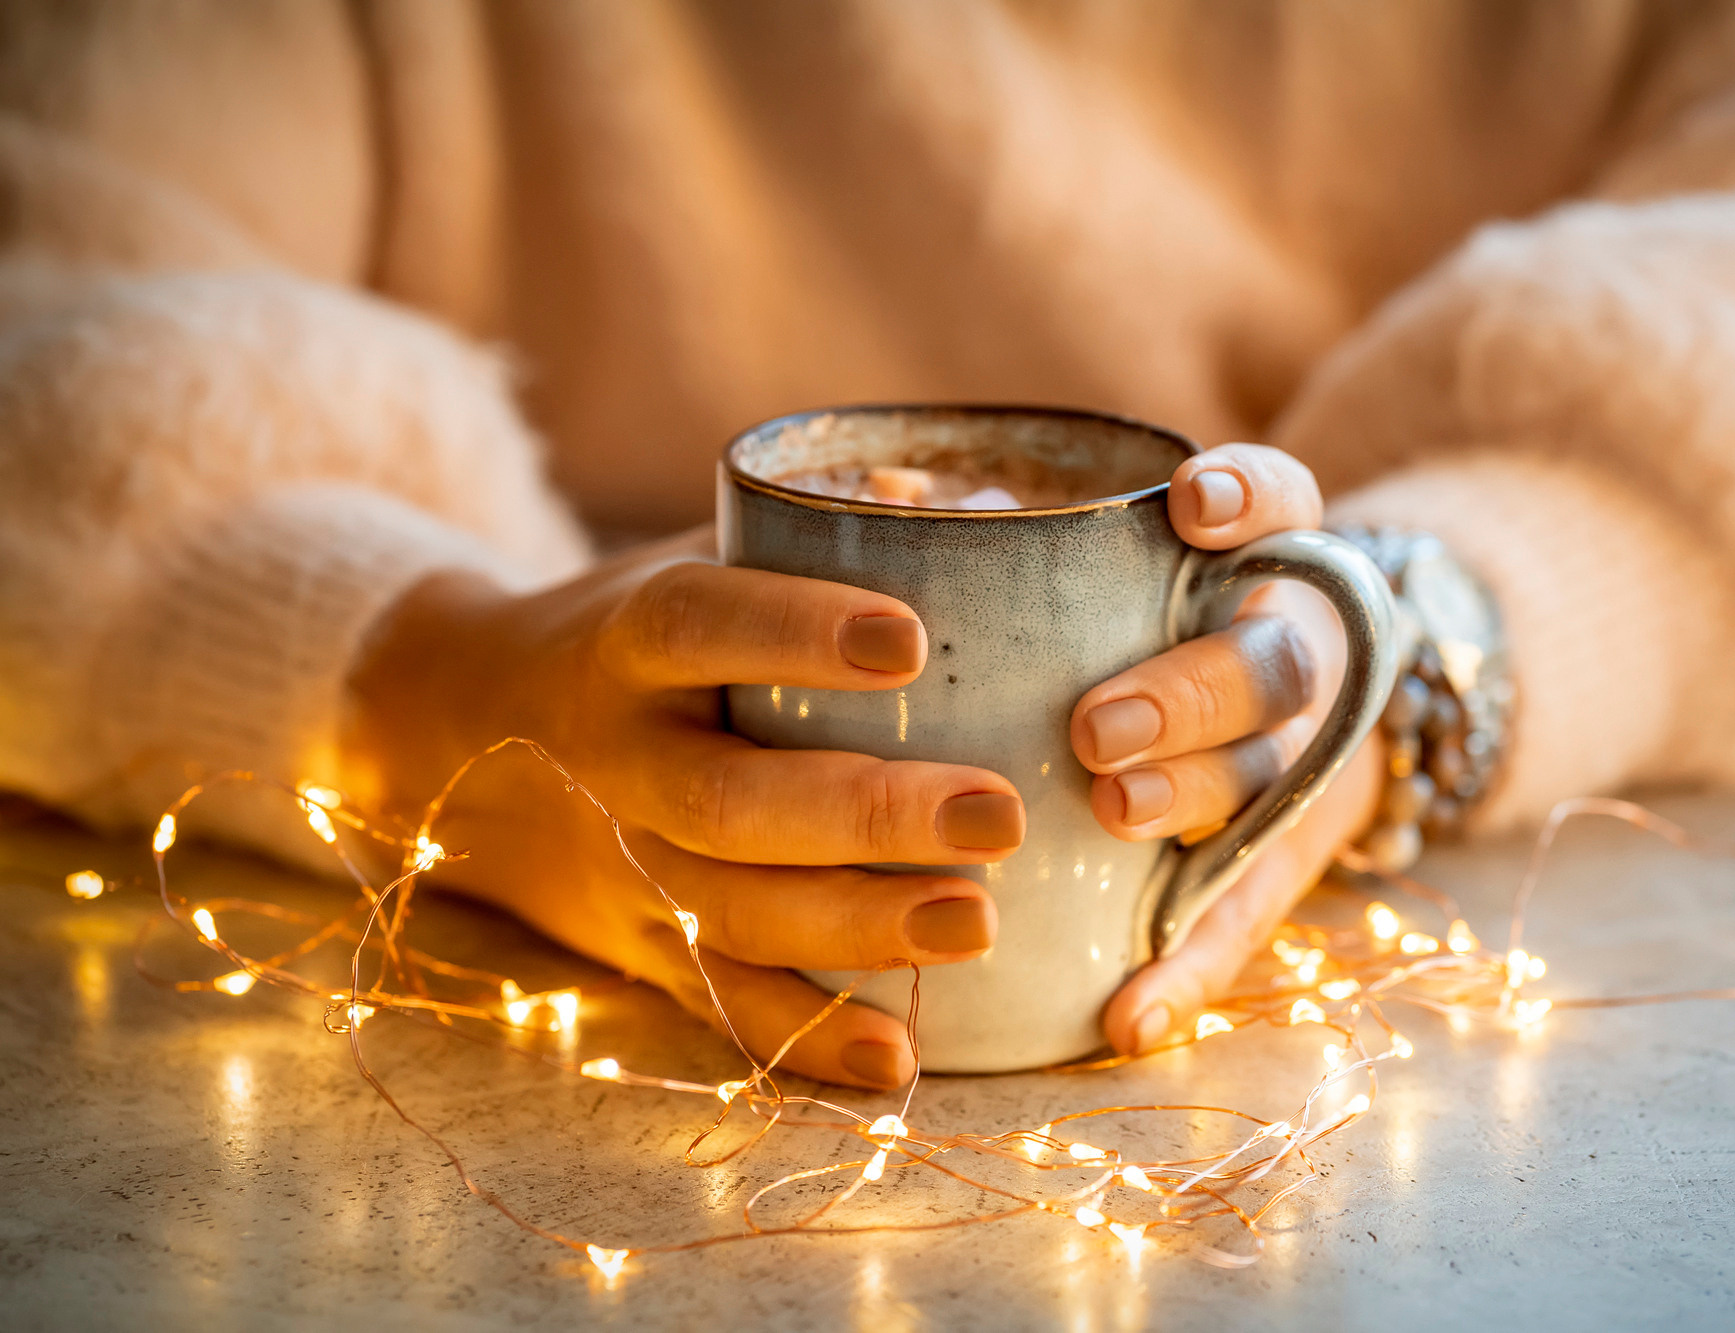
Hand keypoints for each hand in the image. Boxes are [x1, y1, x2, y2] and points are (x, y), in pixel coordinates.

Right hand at [342, 528, 1023, 1088]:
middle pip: (727, 799)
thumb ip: (799, 530)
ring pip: (729, 912)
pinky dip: (805, 1044)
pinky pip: (719, 1006)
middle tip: (996, 816)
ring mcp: (621, 866)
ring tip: (977, 925)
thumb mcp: (688, 553)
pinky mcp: (637, 947)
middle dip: (864, 814)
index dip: (794, 632)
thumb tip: (922, 492)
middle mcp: (616, 758)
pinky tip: (901, 1061)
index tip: (910, 638)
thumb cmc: (633, 630)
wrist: (455, 733)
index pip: (699, 623)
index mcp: (625, 640)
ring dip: (854, 930)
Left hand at [1071, 444, 1383, 1055]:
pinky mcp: (1277, 867)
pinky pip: (1241, 923)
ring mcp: (1298, 767)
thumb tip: (878, 499)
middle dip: (1191, 692)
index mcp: (1261, 566)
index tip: (1189, 507)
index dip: (1248, 500)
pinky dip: (1188, 970)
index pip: (1282, 502)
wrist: (1293, 720)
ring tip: (1115, 811)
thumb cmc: (1150, 627)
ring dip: (1192, 795)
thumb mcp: (1112, 560)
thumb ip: (1014, 528)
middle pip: (1275, 664)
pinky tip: (1129, 1015)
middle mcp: (1298, 661)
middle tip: (1098, 724)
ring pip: (1268, 783)